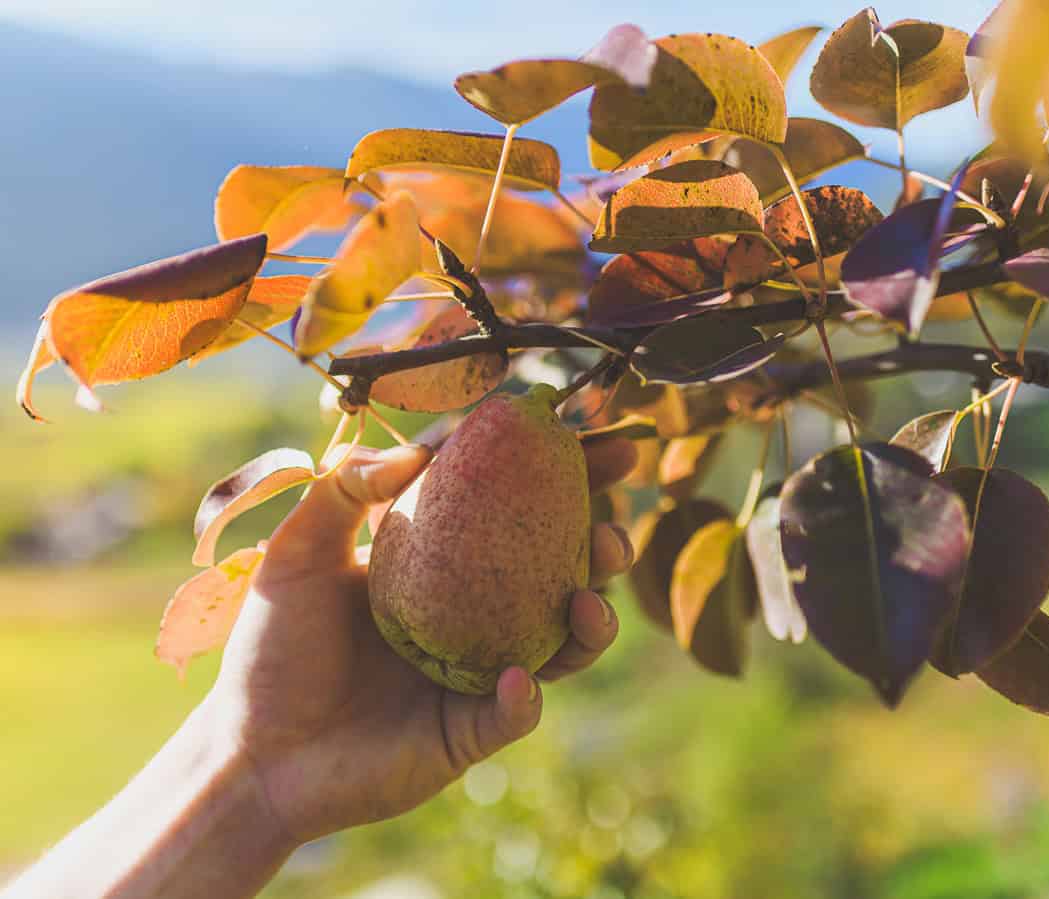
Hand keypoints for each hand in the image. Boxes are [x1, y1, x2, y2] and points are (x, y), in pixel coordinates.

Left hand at [210, 436, 637, 846]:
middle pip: (558, 572)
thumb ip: (345, 488)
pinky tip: (516, 678)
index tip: (607, 445)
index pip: (512, 507)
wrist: (251, 750)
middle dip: (603, 548)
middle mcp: (472, 612)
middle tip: (613, 532)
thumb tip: (421, 451)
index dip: (565, 476)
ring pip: (561, 643)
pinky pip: (516, 711)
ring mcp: (477, 671)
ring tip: (591, 602)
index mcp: (440, 562)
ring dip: (591, 622)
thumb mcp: (297, 552)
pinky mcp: (471, 731)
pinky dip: (524, 696)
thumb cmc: (271, 646)